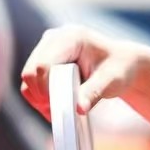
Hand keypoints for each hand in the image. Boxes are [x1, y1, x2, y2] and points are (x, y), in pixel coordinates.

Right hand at [19, 26, 145, 118]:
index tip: (62, 107)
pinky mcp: (43, 60)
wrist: (121, 63)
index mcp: (71, 37)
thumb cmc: (119, 68)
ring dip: (41, 99)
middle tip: (62, 112)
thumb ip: (94, 92)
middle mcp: (54, 38)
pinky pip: (31, 83)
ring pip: (28, 79)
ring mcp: (46, 48)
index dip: (46, 89)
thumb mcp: (112, 81)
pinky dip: (40, 98)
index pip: (43, 64)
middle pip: (30, 72)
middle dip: (43, 96)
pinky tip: (58, 106)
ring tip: (62, 110)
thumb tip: (79, 109)